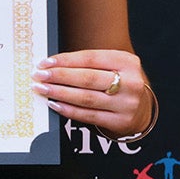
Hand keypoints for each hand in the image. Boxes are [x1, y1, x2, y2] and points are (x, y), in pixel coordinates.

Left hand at [35, 50, 150, 136]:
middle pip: (88, 78)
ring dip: (59, 93)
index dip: (65, 60)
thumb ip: (86, 64)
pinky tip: (54, 104)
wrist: (140, 108)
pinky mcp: (120, 121)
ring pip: (86, 98)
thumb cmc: (118, 82)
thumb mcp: (111, 66)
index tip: (45, 62)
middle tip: (39, 76)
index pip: (91, 58)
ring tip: (42, 89)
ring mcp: (127, 103)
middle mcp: (131, 82)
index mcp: (127, 62)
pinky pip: (89, 116)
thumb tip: (51, 65)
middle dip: (59, 76)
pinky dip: (68, 110)